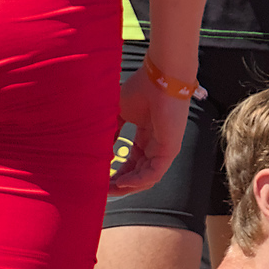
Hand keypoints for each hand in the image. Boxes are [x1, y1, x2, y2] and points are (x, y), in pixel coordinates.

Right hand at [111, 65, 196, 194]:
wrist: (160, 77)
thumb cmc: (142, 89)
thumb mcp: (118, 113)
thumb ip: (110, 130)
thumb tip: (98, 147)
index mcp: (145, 138)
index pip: (131, 163)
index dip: (116, 173)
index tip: (100, 179)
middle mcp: (155, 146)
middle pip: (137, 174)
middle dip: (119, 184)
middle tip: (102, 191)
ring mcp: (163, 150)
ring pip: (146, 178)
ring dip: (127, 186)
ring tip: (110, 190)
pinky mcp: (170, 150)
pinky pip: (153, 173)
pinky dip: (138, 180)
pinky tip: (123, 182)